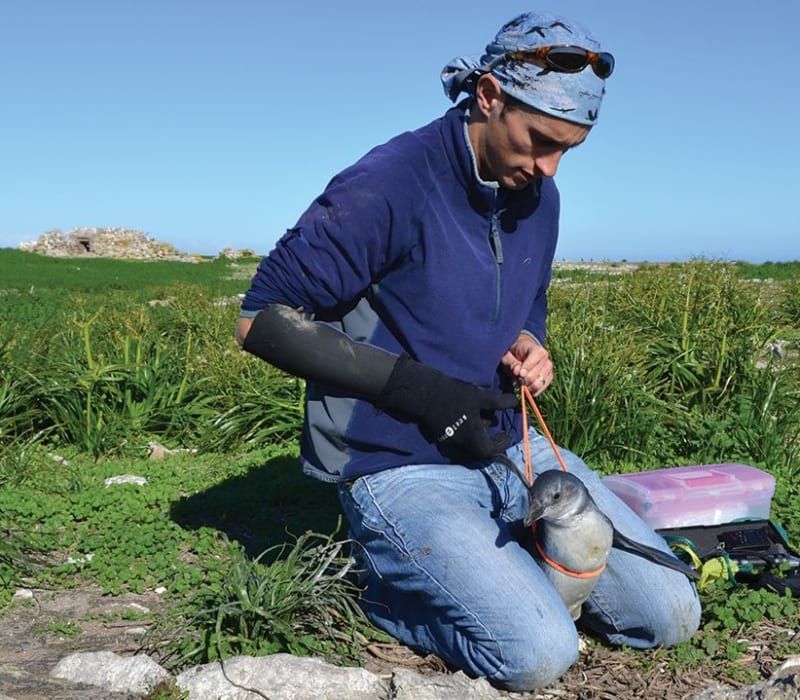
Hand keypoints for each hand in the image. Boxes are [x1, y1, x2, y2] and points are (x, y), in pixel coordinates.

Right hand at [376, 355, 517, 459]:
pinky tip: (467, 422)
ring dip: (478, 439)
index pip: (492, 450)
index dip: (502, 443)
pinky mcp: (440, 437)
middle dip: (490, 442)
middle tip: (497, 432)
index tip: (507, 434)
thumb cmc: (454, 395)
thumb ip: (499, 402)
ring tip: (482, 424)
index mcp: (473, 438)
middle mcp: (461, 445)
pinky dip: (467, 436)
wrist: (424, 394)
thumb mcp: (480, 396)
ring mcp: (449, 443)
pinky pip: (458, 442)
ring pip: (469, 447)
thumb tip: (516, 402)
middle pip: (480, 451)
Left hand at [501, 334, 552, 396]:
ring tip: (521, 381)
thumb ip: (512, 364)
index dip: (527, 367)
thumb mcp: (508, 357)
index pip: (537, 357)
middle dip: (523, 379)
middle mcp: (546, 359)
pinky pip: (541, 389)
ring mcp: (549, 370)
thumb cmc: (513, 355)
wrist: (520, 356)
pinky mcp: (548, 379)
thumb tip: (518, 372)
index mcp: (537, 350)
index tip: (519, 373)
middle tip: (517, 378)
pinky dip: (532, 390)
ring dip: (527, 386)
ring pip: (539, 384)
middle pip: (535, 376)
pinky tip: (526, 386)